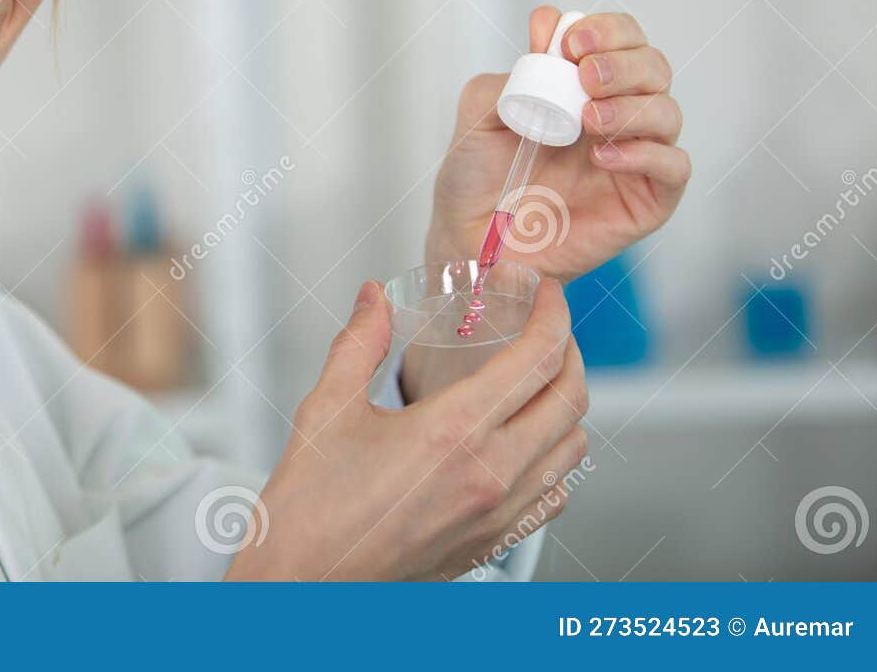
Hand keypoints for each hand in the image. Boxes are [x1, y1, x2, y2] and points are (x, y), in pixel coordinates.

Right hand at [226, 279, 589, 581]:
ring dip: (567, 406)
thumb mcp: (328, 407)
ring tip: (541, 382)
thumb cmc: (311, 506)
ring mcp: (498, 516)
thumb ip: (359, 343)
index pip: (536, 361)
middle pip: (570, 401)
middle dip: (568, 352)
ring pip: (573, 451)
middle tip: (546, 328)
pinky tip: (526, 445)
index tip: (545, 294)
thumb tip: (375, 299)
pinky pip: (554, 496)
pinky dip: (556, 460)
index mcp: (453, 433)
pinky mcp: (493, 544)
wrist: (304, 583)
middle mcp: (490, 476)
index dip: (551, 316)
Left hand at [426, 7, 689, 284]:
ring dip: (632, 107)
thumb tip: (547, 25)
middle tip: (585, 75)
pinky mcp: (647, 199)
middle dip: (624, 63)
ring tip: (588, 120)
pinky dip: (646, 154)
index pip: (622, 39)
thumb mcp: (479, 117)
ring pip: (668, 113)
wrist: (472, 238)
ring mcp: (636, 156)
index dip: (608, 31)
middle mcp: (617, 114)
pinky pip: (673, 167)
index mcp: (582, 86)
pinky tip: (604, 156)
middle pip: (654, 68)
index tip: (572, 42)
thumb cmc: (477, 177)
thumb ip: (510, 74)